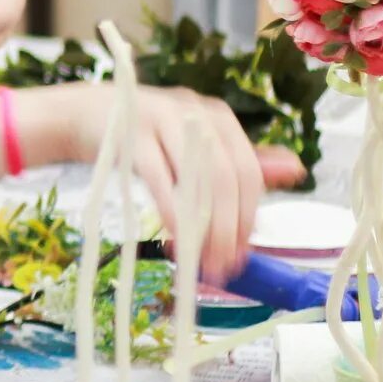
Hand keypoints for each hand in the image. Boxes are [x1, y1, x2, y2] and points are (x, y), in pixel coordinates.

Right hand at [29, 83, 271, 279]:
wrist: (86, 113)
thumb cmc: (147, 134)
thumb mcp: (195, 144)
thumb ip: (240, 159)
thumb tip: (296, 169)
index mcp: (218, 119)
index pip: (247, 172)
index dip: (248, 217)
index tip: (242, 254)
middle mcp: (195, 115)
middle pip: (225, 178)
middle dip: (228, 229)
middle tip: (223, 268)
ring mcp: (163, 121)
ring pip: (196, 181)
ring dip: (201, 228)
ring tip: (201, 262)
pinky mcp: (132, 135)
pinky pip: (159, 179)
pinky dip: (171, 212)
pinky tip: (174, 237)